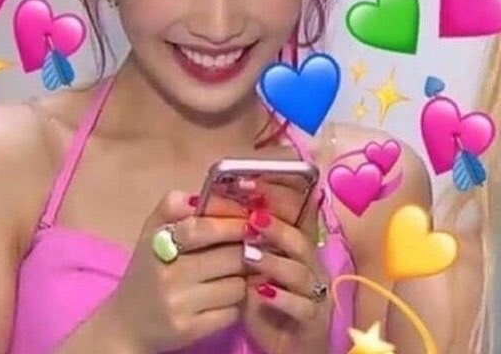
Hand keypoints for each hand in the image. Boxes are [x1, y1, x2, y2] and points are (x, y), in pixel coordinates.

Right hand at [108, 190, 249, 353]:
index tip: (249, 218)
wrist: (127, 325)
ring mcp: (179, 304)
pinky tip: (229, 295)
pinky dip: (237, 302)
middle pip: (229, 255)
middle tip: (254, 243)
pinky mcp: (192, 330)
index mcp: (159, 242)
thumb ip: (173, 206)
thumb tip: (204, 195)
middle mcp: (168, 273)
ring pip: (237, 284)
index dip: (231, 221)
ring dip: (243, 277)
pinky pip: (233, 310)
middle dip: (245, 248)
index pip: (201, 227)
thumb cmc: (147, 271)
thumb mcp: (151, 232)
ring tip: (238, 271)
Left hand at [241, 178, 331, 353]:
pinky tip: (260, 291)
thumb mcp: (250, 261)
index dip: (279, 196)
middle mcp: (309, 262)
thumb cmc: (261, 293)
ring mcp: (313, 290)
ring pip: (300, 271)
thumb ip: (240, 234)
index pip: (296, 211)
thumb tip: (208, 203)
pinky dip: (282, 298)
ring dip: (274, 261)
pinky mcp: (311, 318)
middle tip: (252, 218)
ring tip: (248, 255)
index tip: (252, 184)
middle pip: (300, 238)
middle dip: (276, 226)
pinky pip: (302, 306)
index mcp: (295, 242)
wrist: (282, 340)